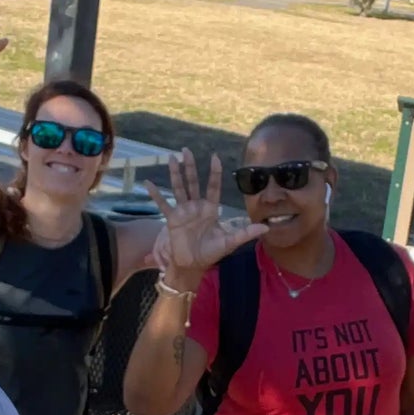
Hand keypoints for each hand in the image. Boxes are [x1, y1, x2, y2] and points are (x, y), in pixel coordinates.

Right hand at [148, 151, 266, 283]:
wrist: (193, 265)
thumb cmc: (211, 253)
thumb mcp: (229, 242)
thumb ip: (245, 233)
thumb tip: (266, 228)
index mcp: (210, 209)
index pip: (213, 186)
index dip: (214, 172)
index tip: (214, 157)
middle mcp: (196, 206)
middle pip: (193, 182)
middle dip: (190, 166)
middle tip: (186, 150)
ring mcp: (183, 211)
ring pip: (178, 188)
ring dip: (174, 173)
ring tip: (170, 158)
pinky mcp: (172, 219)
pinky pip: (163, 204)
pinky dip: (155, 194)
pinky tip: (147, 183)